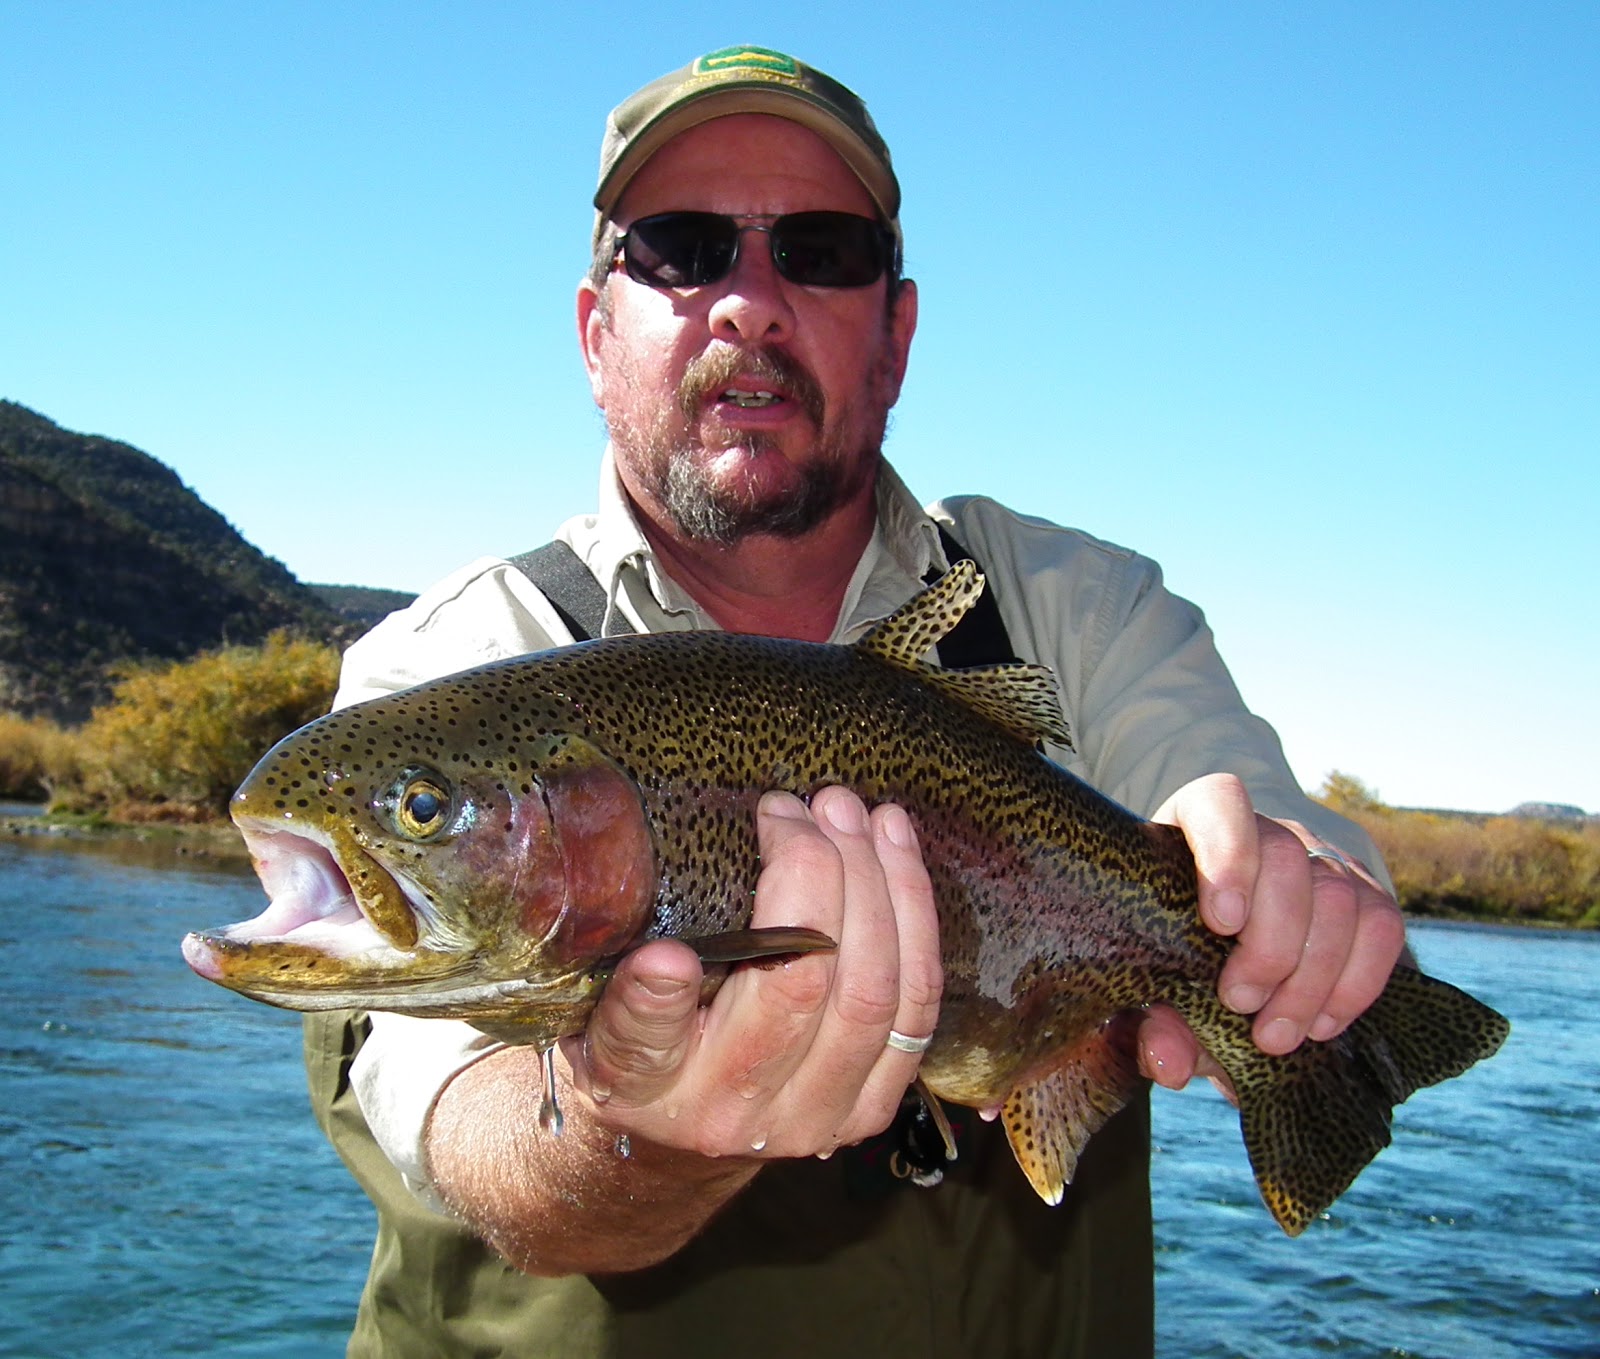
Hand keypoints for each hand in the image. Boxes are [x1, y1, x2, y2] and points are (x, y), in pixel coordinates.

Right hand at [560, 787, 942, 1159]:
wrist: (687, 1128)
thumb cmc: (641, 1037)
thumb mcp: (597, 1003)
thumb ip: (620, 964)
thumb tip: (654, 915)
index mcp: (642, 1083)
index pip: (645, 1043)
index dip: (657, 1002)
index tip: (665, 957)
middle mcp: (728, 1111)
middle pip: (795, 988)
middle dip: (814, 874)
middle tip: (800, 807)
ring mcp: (812, 1115)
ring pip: (872, 991)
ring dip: (877, 882)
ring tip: (853, 812)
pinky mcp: (869, 1106)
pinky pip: (915, 1004)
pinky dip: (914, 914)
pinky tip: (894, 846)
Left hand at [1137, 773, 1406, 1091]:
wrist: (1215, 968)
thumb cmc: (1171, 964)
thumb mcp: (1151, 993)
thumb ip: (1153, 1021)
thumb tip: (1171, 1062)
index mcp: (1197, 827)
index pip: (1222, 803)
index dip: (1228, 855)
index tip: (1221, 922)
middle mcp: (1267, 833)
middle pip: (1286, 861)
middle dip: (1269, 946)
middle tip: (1240, 1004)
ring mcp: (1322, 860)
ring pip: (1339, 896)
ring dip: (1312, 976)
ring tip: (1275, 1034)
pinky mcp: (1364, 898)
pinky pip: (1382, 927)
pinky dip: (1356, 983)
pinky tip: (1322, 1025)